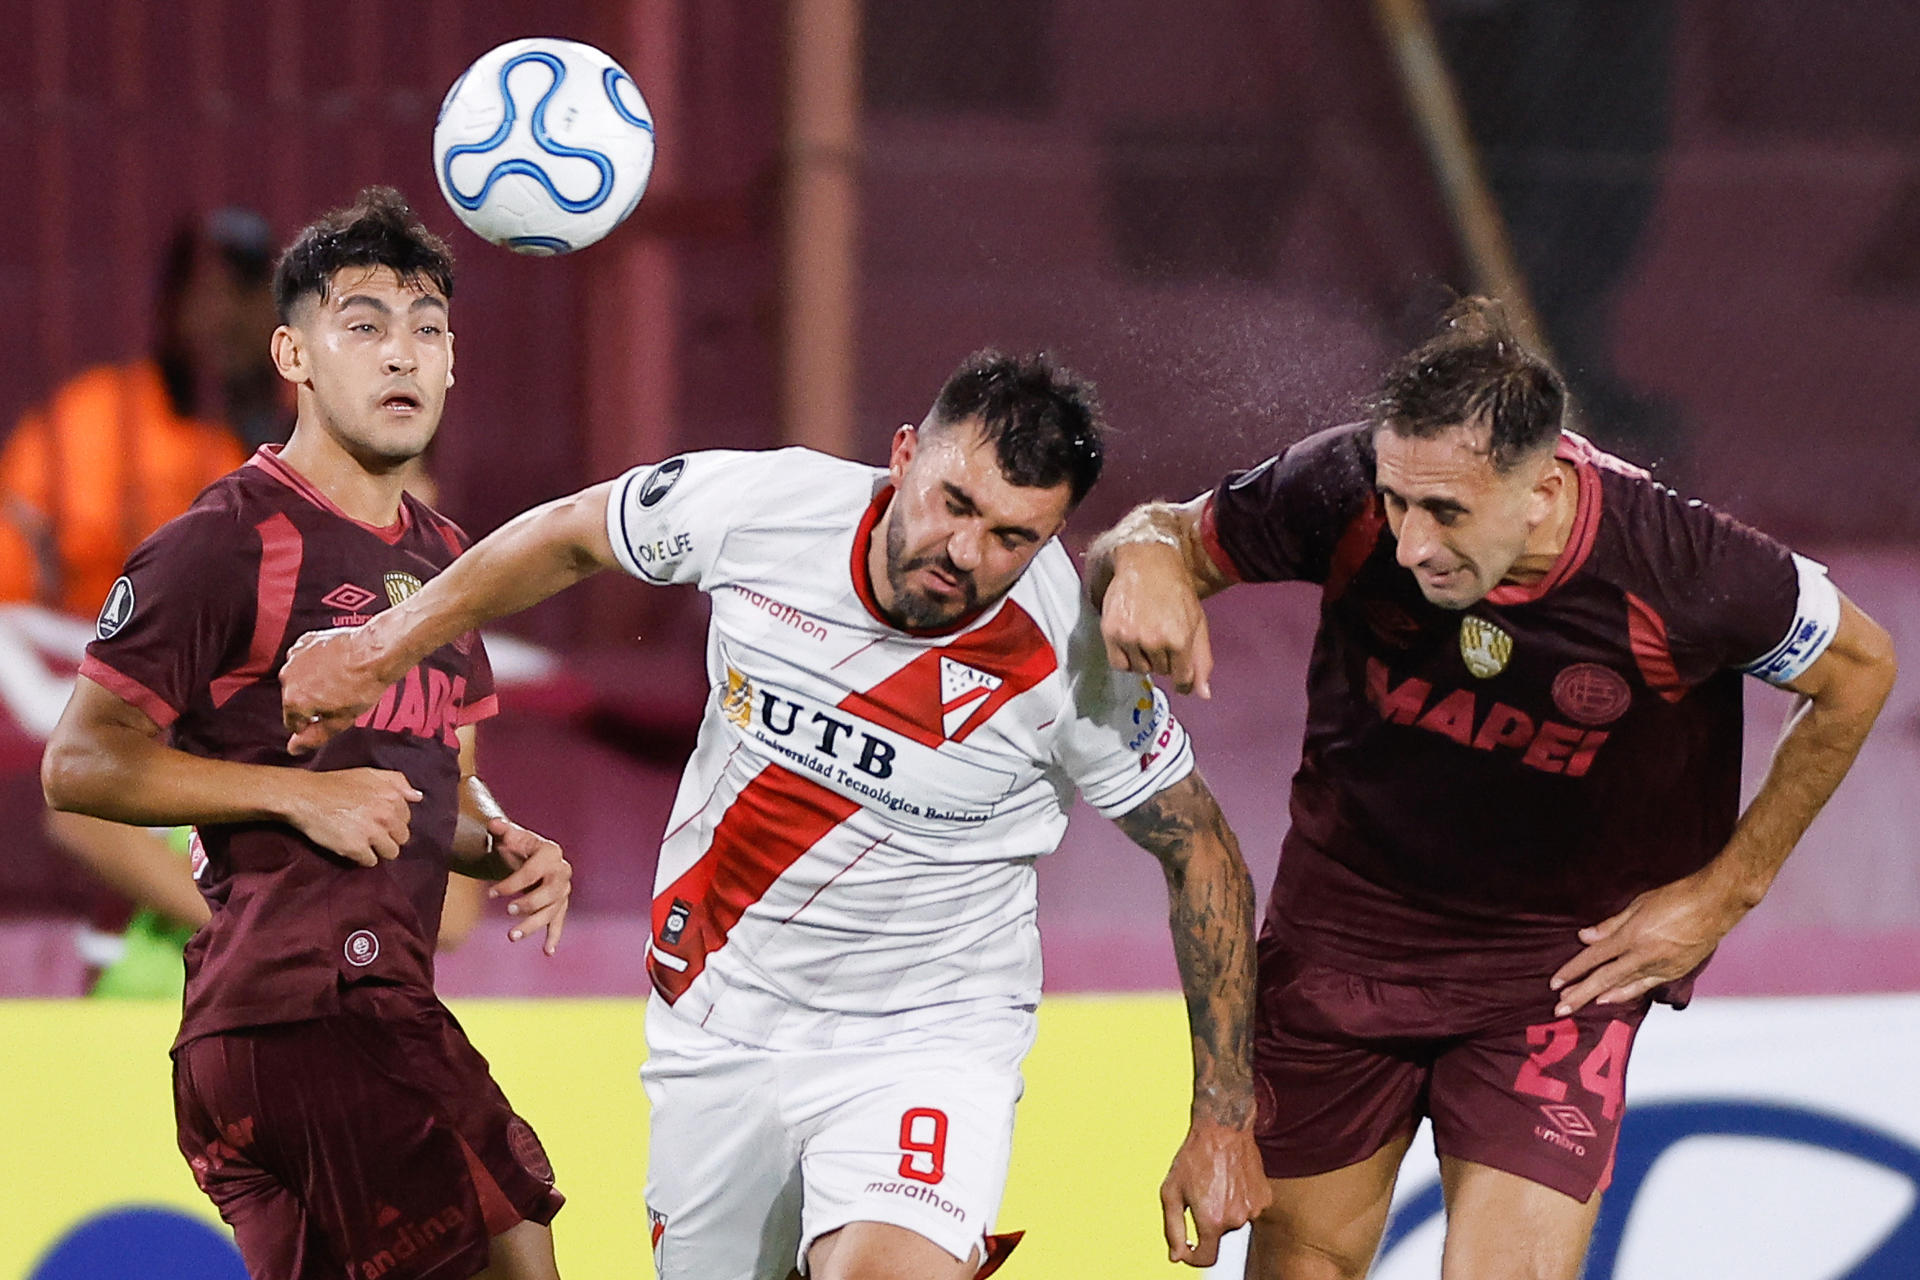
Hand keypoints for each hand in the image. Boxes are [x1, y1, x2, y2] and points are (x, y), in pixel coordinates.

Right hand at [281, 627, 388, 753]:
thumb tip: (293, 748)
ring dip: (311, 682)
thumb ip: (313, 737)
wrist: (375, 652)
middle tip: (338, 697)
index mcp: (293, 701)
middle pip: (294, 700)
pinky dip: (314, 663)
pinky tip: (334, 664)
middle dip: (311, 702)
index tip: (329, 715)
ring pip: (298, 678)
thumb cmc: (362, 686)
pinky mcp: (305, 641)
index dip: (312, 723)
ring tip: (338, 680)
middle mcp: (287, 678)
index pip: (293, 722)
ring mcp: (294, 657)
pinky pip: (303, 659)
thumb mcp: (340, 721)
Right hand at [281, 767, 422, 866]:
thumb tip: (418, 797)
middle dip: (388, 837)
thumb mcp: (370, 773)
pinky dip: (362, 857)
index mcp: (393, 797)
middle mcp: (387, 815)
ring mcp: (372, 833)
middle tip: (370, 833)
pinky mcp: (356, 848)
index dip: (392, 821)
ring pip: (390, 853)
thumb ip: (398, 782)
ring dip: (378, 850)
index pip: (407, 820)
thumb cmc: (337, 784)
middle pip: (402, 839)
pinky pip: (370, 861)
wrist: (305, 796)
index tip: (378, 820)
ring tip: (363, 842)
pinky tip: (352, 847)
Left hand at [486, 817, 570, 954]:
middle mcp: (562, 872)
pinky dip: (554, 937)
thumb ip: (501, 830)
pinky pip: (558, 922)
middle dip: (528, 903)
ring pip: (551, 911)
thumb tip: (493, 824)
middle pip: (548, 893)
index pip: (532, 872)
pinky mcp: (560, 905)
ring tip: (511, 936)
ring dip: (533, 925)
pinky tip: (547, 952)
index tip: (491, 894)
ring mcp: (563, 891)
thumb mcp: (510, 836)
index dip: (511, 883)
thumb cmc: (518, 845)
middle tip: (507, 911)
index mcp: (551, 853)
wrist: (529, 856)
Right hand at [1101, 543, 1213, 697]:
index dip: (1183, 679)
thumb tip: (1202, 694)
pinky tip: (1132, 640)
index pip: (1182, 679)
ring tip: (1147, 632)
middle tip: (1163, 633)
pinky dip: (1126, 658)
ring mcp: (1130, 637)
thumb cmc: (1176, 591)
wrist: (1147, 562)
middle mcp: (1154, 641)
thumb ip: (1201, 660)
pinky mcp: (1110, 632)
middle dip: (1165, 658)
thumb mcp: (1197, 623)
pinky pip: (1119, 664)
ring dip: (1144, 658)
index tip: (1181, 676)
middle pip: (1161, 672)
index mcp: (1179, 639)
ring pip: (1140, 670)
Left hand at [1159, 1117, 1269, 1266]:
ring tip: (1217, 1180)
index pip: (1206, 1259)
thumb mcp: (1171, 1192)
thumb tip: (1177, 1257)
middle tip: (1200, 1191)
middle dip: (1207, 1220)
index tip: (1187, 1248)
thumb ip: (1173, 1230)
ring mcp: (1254, 1210)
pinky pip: (1248, 1208)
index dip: (1193, 1257)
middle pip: (1218, 1235)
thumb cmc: (1193, 1158)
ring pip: (1234, 1221)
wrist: (1223, 1129)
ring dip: (1223, 1208)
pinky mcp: (1265, 1198)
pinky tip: (1232, 1178)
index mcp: (1212, 1221)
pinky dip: (1239, 1199)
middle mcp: (1236, 1220)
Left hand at [1550, 869, 1746, 1015]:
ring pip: (1624, 987)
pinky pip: (1646, 986)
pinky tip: (1614, 997)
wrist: (1717, 904)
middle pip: (1604, 979)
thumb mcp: (1638, 904)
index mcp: (1632, 936)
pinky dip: (1627, 993)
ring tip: (1581, 1005)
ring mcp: (1661, 967)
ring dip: (1600, 997)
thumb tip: (1585, 937)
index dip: (1572, 970)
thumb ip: (1610, 924)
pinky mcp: (1676, 971)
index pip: (1593, 958)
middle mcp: (1644, 956)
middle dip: (1580, 994)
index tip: (1555, 982)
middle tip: (1560, 1008)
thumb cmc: (1678, 897)